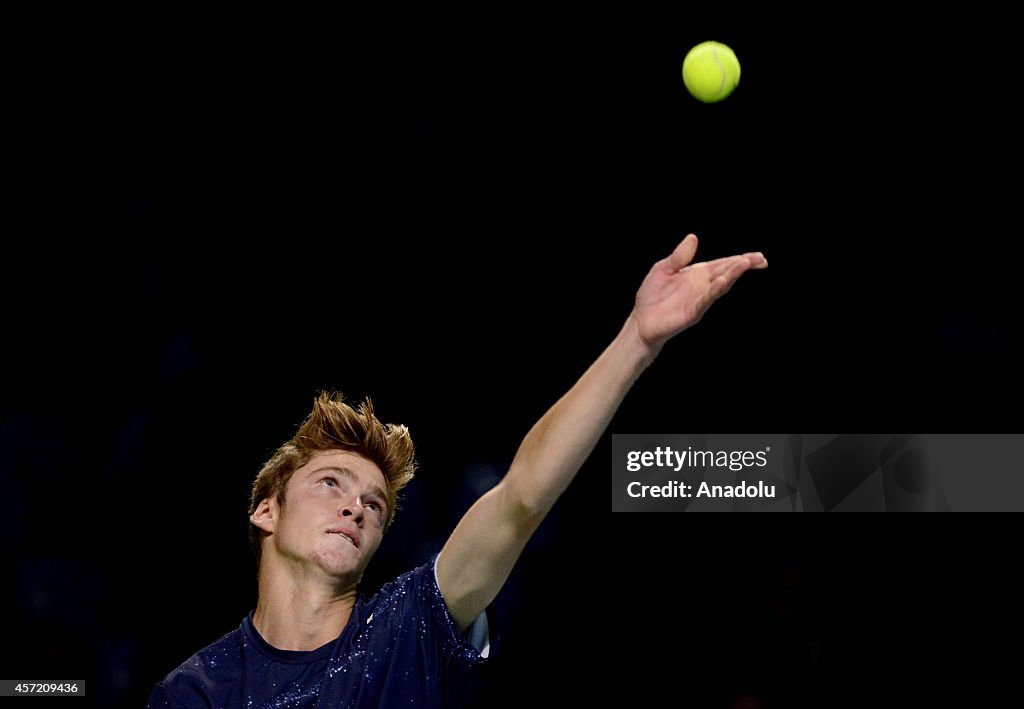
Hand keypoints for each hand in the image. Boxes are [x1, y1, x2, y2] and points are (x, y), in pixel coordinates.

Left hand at [630, 234, 766, 353]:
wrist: (641, 320)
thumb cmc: (652, 296)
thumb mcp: (663, 269)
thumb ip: (679, 256)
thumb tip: (693, 237)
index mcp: (697, 274)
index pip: (722, 264)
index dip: (739, 259)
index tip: (757, 256)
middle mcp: (702, 286)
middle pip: (727, 273)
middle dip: (742, 265)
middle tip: (760, 259)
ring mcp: (700, 299)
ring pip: (720, 285)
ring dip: (732, 275)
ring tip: (745, 264)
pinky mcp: (692, 311)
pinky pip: (706, 299)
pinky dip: (714, 290)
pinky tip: (722, 281)